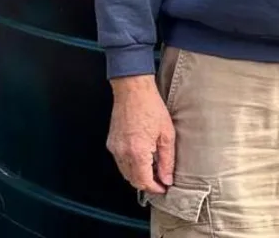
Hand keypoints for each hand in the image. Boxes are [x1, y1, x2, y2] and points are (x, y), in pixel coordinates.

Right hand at [106, 75, 175, 193]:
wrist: (133, 90)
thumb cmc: (151, 107)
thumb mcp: (167, 134)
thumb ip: (167, 160)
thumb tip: (167, 179)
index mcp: (137, 152)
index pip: (144, 182)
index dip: (155, 188)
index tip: (164, 188)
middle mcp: (122, 153)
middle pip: (133, 180)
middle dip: (147, 184)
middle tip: (161, 180)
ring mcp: (114, 148)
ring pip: (125, 173)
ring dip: (138, 175)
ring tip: (153, 169)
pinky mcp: (111, 143)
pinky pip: (120, 162)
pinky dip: (131, 165)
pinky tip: (142, 158)